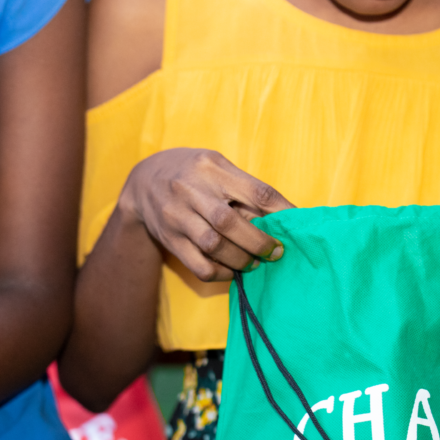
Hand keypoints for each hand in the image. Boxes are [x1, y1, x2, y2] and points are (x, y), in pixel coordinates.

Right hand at [119, 148, 294, 281]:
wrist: (142, 181)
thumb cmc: (194, 173)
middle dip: (259, 242)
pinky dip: (220, 273)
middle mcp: (191, 190)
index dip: (282, 211)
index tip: (297, 225)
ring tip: (254, 263)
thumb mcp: (217, 166)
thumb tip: (283, 217)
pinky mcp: (170, 239)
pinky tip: (231, 271)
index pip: (255, 191)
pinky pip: (199, 265)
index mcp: (212, 168)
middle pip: (230, 223)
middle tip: (275, 252)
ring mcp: (177, 216)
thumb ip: (244, 188)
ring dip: (241, 260)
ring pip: (213, 246)